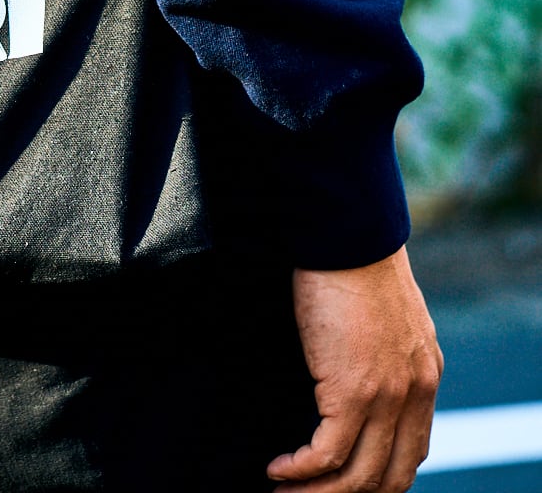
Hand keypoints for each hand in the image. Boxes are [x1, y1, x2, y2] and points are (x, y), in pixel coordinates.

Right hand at [268, 247, 442, 490]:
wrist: (347, 234)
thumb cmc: (354, 260)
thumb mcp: (387, 313)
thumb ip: (385, 348)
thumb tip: (354, 367)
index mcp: (425, 374)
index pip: (413, 451)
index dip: (380, 477)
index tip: (343, 482)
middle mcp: (415, 393)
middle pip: (391, 476)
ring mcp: (387, 396)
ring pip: (358, 477)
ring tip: (285, 491)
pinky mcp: (352, 392)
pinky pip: (327, 455)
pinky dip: (300, 471)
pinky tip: (278, 469)